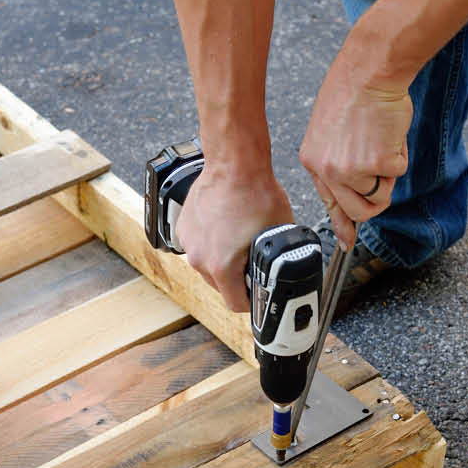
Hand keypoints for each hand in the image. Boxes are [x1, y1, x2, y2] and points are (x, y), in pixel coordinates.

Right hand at [172, 159, 291, 312]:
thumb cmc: (255, 192)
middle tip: (252, 260)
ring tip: (237, 239)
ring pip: (208, 266)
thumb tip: (284, 271)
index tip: (257, 294)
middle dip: (237, 278)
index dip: (251, 300)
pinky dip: (211, 243)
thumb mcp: (279, 232)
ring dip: (222, 260)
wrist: (233, 164)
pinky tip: (225, 227)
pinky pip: (199, 247)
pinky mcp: (183, 230)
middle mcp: (200, 259)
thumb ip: (277, 259)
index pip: (235, 303)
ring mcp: (189, 244)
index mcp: (222, 266)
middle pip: (220, 286)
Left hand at [298, 44, 410, 244]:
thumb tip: (356, 186)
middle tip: (384, 174)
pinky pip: (398, 172)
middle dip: (376, 200)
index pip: (329, 204)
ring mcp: (351, 170)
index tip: (349, 240)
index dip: (342, 224)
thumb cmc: (354, 92)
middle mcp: (328, 171)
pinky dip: (401, 154)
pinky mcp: (377, 163)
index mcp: (313, 161)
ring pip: (380, 195)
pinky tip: (389, 132)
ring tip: (383, 142)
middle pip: (357, 211)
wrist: (369, 71)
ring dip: (389, 173)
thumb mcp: (330, 129)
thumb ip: (338, 158)